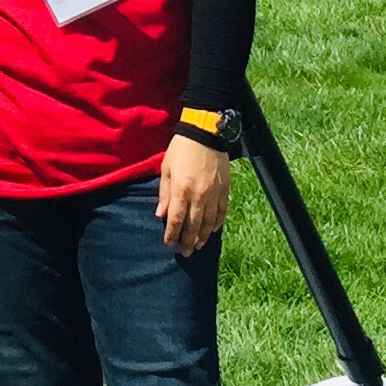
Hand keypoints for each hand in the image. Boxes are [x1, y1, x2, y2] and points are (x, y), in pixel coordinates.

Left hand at [156, 137, 230, 256]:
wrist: (205, 133)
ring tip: (197, 246)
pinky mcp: (225, 189)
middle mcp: (199, 195)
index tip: (168, 244)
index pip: (175, 220)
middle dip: (187, 241)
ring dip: (202, 237)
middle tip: (183, 253)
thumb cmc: (181, 149)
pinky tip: (212, 231)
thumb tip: (160, 215)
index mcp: (181, 189)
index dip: (172, 234)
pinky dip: (217, 224)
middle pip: (193, 225)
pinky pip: (222, 212)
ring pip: (209, 222)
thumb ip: (164, 193)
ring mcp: (214, 193)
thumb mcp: (166, 169)